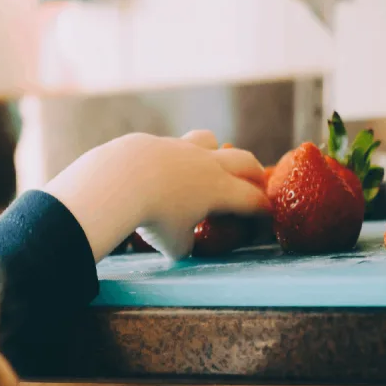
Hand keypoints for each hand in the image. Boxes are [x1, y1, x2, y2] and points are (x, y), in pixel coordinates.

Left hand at [44, 130, 269, 260]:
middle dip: (254, 174)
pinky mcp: (156, 142)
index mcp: (220, 190)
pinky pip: (174, 145)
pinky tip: (162, 169)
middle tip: (256, 184)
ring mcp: (181, 148)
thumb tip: (184, 244)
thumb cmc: (153, 217)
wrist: (119, 181)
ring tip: (212, 163)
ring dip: (217, 152)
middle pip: (244, 162)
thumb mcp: (174, 244)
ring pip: (210, 140)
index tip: (267, 216)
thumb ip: (185, 244)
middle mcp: (207, 164)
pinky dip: (176, 157)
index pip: (253, 199)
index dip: (263, 209)